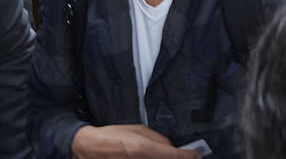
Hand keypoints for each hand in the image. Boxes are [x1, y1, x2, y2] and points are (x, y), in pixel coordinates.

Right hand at [71, 124, 198, 158]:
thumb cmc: (113, 136)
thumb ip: (158, 140)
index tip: (196, 156)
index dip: (190, 157)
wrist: (90, 148)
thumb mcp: (139, 130)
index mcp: (144, 149)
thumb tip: (172, 148)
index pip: (176, 157)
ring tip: (165, 154)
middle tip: (183, 156)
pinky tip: (150, 156)